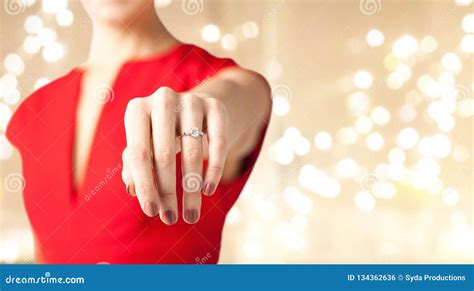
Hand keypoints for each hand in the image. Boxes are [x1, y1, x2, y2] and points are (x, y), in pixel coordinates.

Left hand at [121, 87, 227, 224]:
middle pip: (164, 154)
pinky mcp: (215, 106)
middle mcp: (162, 100)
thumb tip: (132, 189)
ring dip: (191, 189)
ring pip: (193, 152)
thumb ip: (134, 165)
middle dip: (168, 192)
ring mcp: (191, 101)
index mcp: (137, 110)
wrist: (192, 108)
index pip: (138, 154)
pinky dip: (213, 170)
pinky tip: (208, 191)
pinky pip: (217, 143)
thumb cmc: (159, 133)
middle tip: (171, 219)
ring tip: (191, 215)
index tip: (151, 212)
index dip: (145, 185)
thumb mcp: (143, 144)